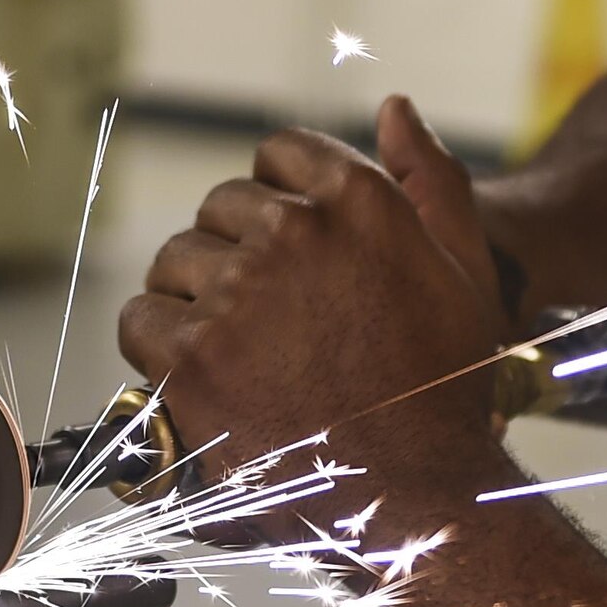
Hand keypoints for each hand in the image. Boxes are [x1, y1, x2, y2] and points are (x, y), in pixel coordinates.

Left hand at [118, 96, 504, 499]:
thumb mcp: (465, 269)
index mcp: (359, 200)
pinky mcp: (193, 358)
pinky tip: (199, 377)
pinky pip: (141, 321)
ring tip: (239, 353)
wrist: (422, 500)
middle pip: (221, 208)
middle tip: (269, 319)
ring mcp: (239, 294)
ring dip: (196, 298)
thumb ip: (430, 178)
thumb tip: (394, 106)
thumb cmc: (446, 389)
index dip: (280, 201)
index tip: (290, 252)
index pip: (278, 155)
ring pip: (176, 262)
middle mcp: (294, 233)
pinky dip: (157, 346)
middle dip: (237, 253)